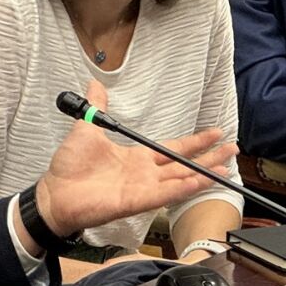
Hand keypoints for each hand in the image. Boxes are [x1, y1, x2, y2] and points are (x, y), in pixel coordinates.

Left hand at [32, 80, 236, 238]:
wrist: (54, 193)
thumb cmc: (69, 168)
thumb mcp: (86, 128)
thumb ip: (97, 107)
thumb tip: (95, 84)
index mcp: (136, 158)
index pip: (172, 148)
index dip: (193, 140)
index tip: (214, 132)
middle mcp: (144, 174)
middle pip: (183, 164)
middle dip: (209, 156)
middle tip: (232, 148)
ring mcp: (142, 189)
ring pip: (180, 180)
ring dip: (203, 173)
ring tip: (226, 166)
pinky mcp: (135, 201)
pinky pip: (164, 194)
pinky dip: (182, 188)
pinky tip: (199, 180)